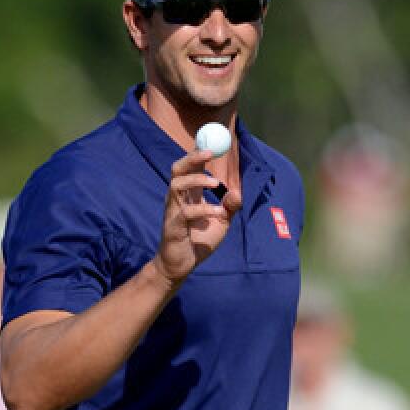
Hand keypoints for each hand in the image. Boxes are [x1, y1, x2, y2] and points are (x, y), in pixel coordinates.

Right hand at [153, 150, 242, 284]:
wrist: (181, 266)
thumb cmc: (198, 242)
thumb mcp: (221, 222)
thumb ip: (230, 206)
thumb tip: (237, 191)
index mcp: (189, 195)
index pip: (189, 167)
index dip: (197, 153)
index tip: (213, 144)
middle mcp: (178, 199)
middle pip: (177, 169)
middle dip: (192, 157)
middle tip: (210, 153)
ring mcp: (173, 211)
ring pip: (176, 185)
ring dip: (197, 180)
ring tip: (216, 184)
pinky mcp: (173, 227)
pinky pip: (185, 212)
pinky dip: (204, 209)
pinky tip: (217, 213)